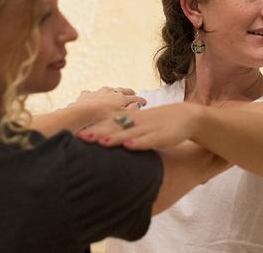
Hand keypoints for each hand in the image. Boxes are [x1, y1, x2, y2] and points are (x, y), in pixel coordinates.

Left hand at [69, 86, 145, 116]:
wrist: (84, 113)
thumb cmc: (104, 117)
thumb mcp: (122, 116)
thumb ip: (132, 111)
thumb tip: (138, 106)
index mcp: (120, 98)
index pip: (134, 98)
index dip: (140, 100)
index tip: (144, 102)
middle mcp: (110, 93)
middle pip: (121, 91)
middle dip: (128, 92)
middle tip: (132, 92)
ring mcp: (98, 93)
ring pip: (107, 89)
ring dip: (112, 91)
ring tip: (114, 92)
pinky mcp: (86, 95)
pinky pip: (90, 93)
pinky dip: (93, 95)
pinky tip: (92, 96)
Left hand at [78, 103, 198, 149]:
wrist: (187, 117)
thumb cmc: (159, 124)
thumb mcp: (140, 125)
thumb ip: (124, 131)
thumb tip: (104, 138)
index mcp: (130, 120)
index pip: (108, 124)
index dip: (92, 128)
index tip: (75, 133)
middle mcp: (136, 123)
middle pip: (114, 127)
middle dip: (97, 132)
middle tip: (81, 137)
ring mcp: (148, 129)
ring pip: (128, 133)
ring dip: (114, 137)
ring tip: (101, 141)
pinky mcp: (161, 136)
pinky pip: (148, 140)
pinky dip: (138, 143)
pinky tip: (128, 146)